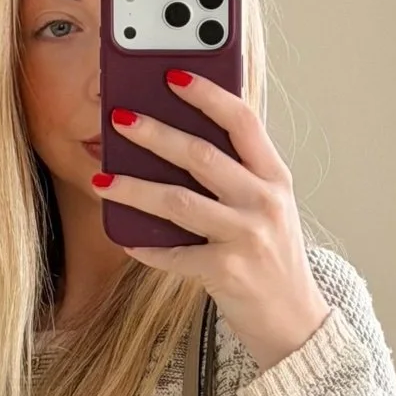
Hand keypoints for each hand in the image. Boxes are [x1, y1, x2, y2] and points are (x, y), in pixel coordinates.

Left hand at [95, 72, 329, 371]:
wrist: (294, 320)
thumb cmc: (271, 256)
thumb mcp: (268, 207)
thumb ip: (237, 174)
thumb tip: (174, 139)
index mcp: (275, 177)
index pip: (243, 121)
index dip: (207, 95)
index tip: (173, 75)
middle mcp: (265, 202)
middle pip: (202, 156)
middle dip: (155, 133)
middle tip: (119, 118)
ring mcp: (247, 237)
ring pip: (179, 202)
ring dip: (134, 188)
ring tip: (101, 179)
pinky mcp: (227, 272)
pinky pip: (174, 254)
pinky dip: (146, 247)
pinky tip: (126, 239)